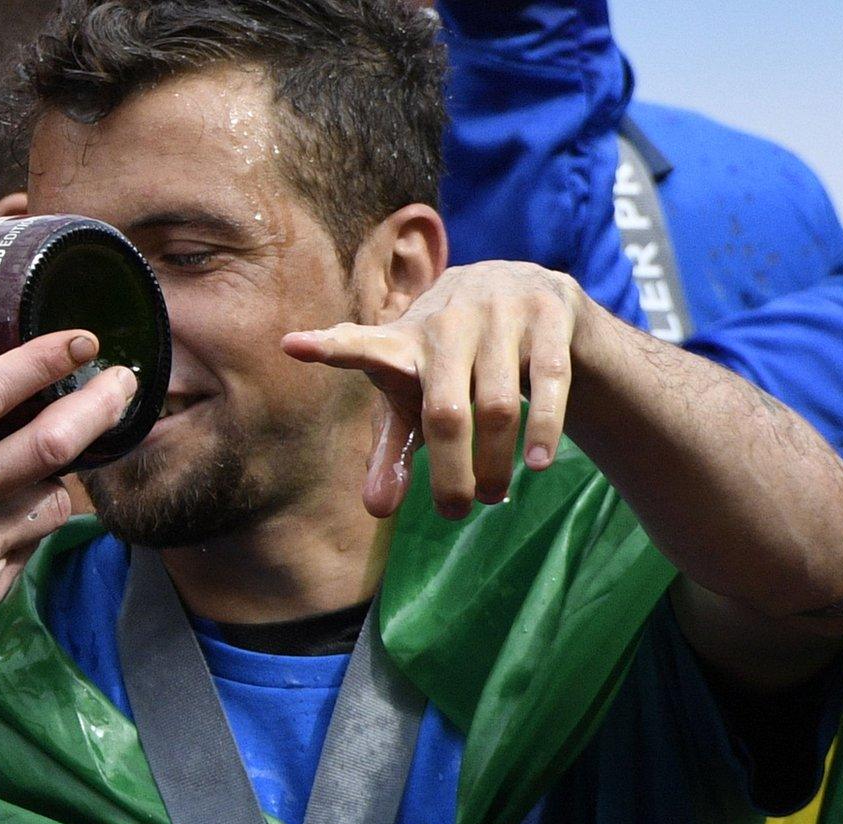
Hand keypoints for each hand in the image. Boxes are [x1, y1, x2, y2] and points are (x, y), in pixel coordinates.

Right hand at [0, 332, 137, 703]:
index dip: (43, 360)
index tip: (78, 340)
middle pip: (50, 443)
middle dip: (99, 406)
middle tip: (124, 383)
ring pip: (53, 498)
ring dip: (66, 473)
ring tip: (67, 454)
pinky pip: (31, 547)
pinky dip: (36, 523)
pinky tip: (24, 512)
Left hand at [282, 261, 585, 518]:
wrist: (523, 290)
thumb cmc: (451, 363)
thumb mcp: (416, 402)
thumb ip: (393, 453)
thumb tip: (376, 510)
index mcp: (403, 342)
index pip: (361, 347)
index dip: (330, 348)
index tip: (293, 345)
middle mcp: (447, 322)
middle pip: (445, 413)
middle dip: (450, 473)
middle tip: (453, 513)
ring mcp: (500, 312)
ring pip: (500, 405)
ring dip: (496, 462)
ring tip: (491, 496)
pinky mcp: (549, 311)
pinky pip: (549, 379)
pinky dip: (545, 427)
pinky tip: (538, 464)